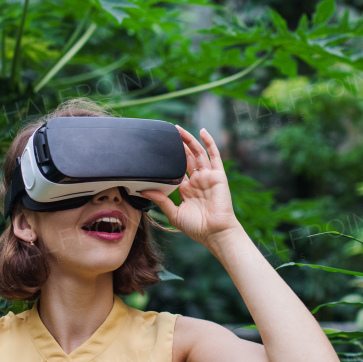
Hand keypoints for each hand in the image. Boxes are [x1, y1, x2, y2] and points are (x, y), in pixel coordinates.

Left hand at [141, 126, 242, 248]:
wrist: (215, 232)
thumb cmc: (197, 227)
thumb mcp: (174, 214)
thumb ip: (161, 200)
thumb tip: (144, 191)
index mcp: (186, 189)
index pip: (176, 169)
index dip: (169, 158)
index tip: (159, 149)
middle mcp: (197, 180)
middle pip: (186, 157)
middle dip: (178, 145)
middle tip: (167, 132)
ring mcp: (208, 177)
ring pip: (197, 153)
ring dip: (189, 140)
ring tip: (178, 129)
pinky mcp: (218, 176)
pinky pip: (214, 156)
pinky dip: (209, 143)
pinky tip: (202, 132)